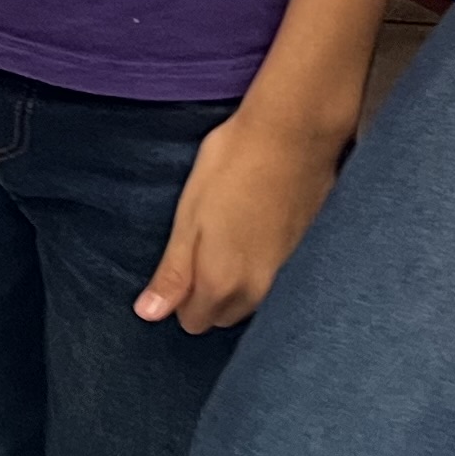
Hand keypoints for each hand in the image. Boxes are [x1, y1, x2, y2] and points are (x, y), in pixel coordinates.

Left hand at [135, 102, 345, 332]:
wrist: (294, 134)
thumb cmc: (232, 167)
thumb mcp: (189, 217)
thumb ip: (173, 272)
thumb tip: (148, 314)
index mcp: (223, 284)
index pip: (194, 321)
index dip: (180, 295)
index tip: (181, 260)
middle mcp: (258, 290)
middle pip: (224, 314)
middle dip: (209, 292)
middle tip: (203, 243)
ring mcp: (287, 273)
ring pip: (251, 297)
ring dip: (237, 279)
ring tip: (230, 232)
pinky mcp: (306, 252)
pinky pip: (275, 277)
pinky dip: (263, 263)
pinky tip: (258, 227)